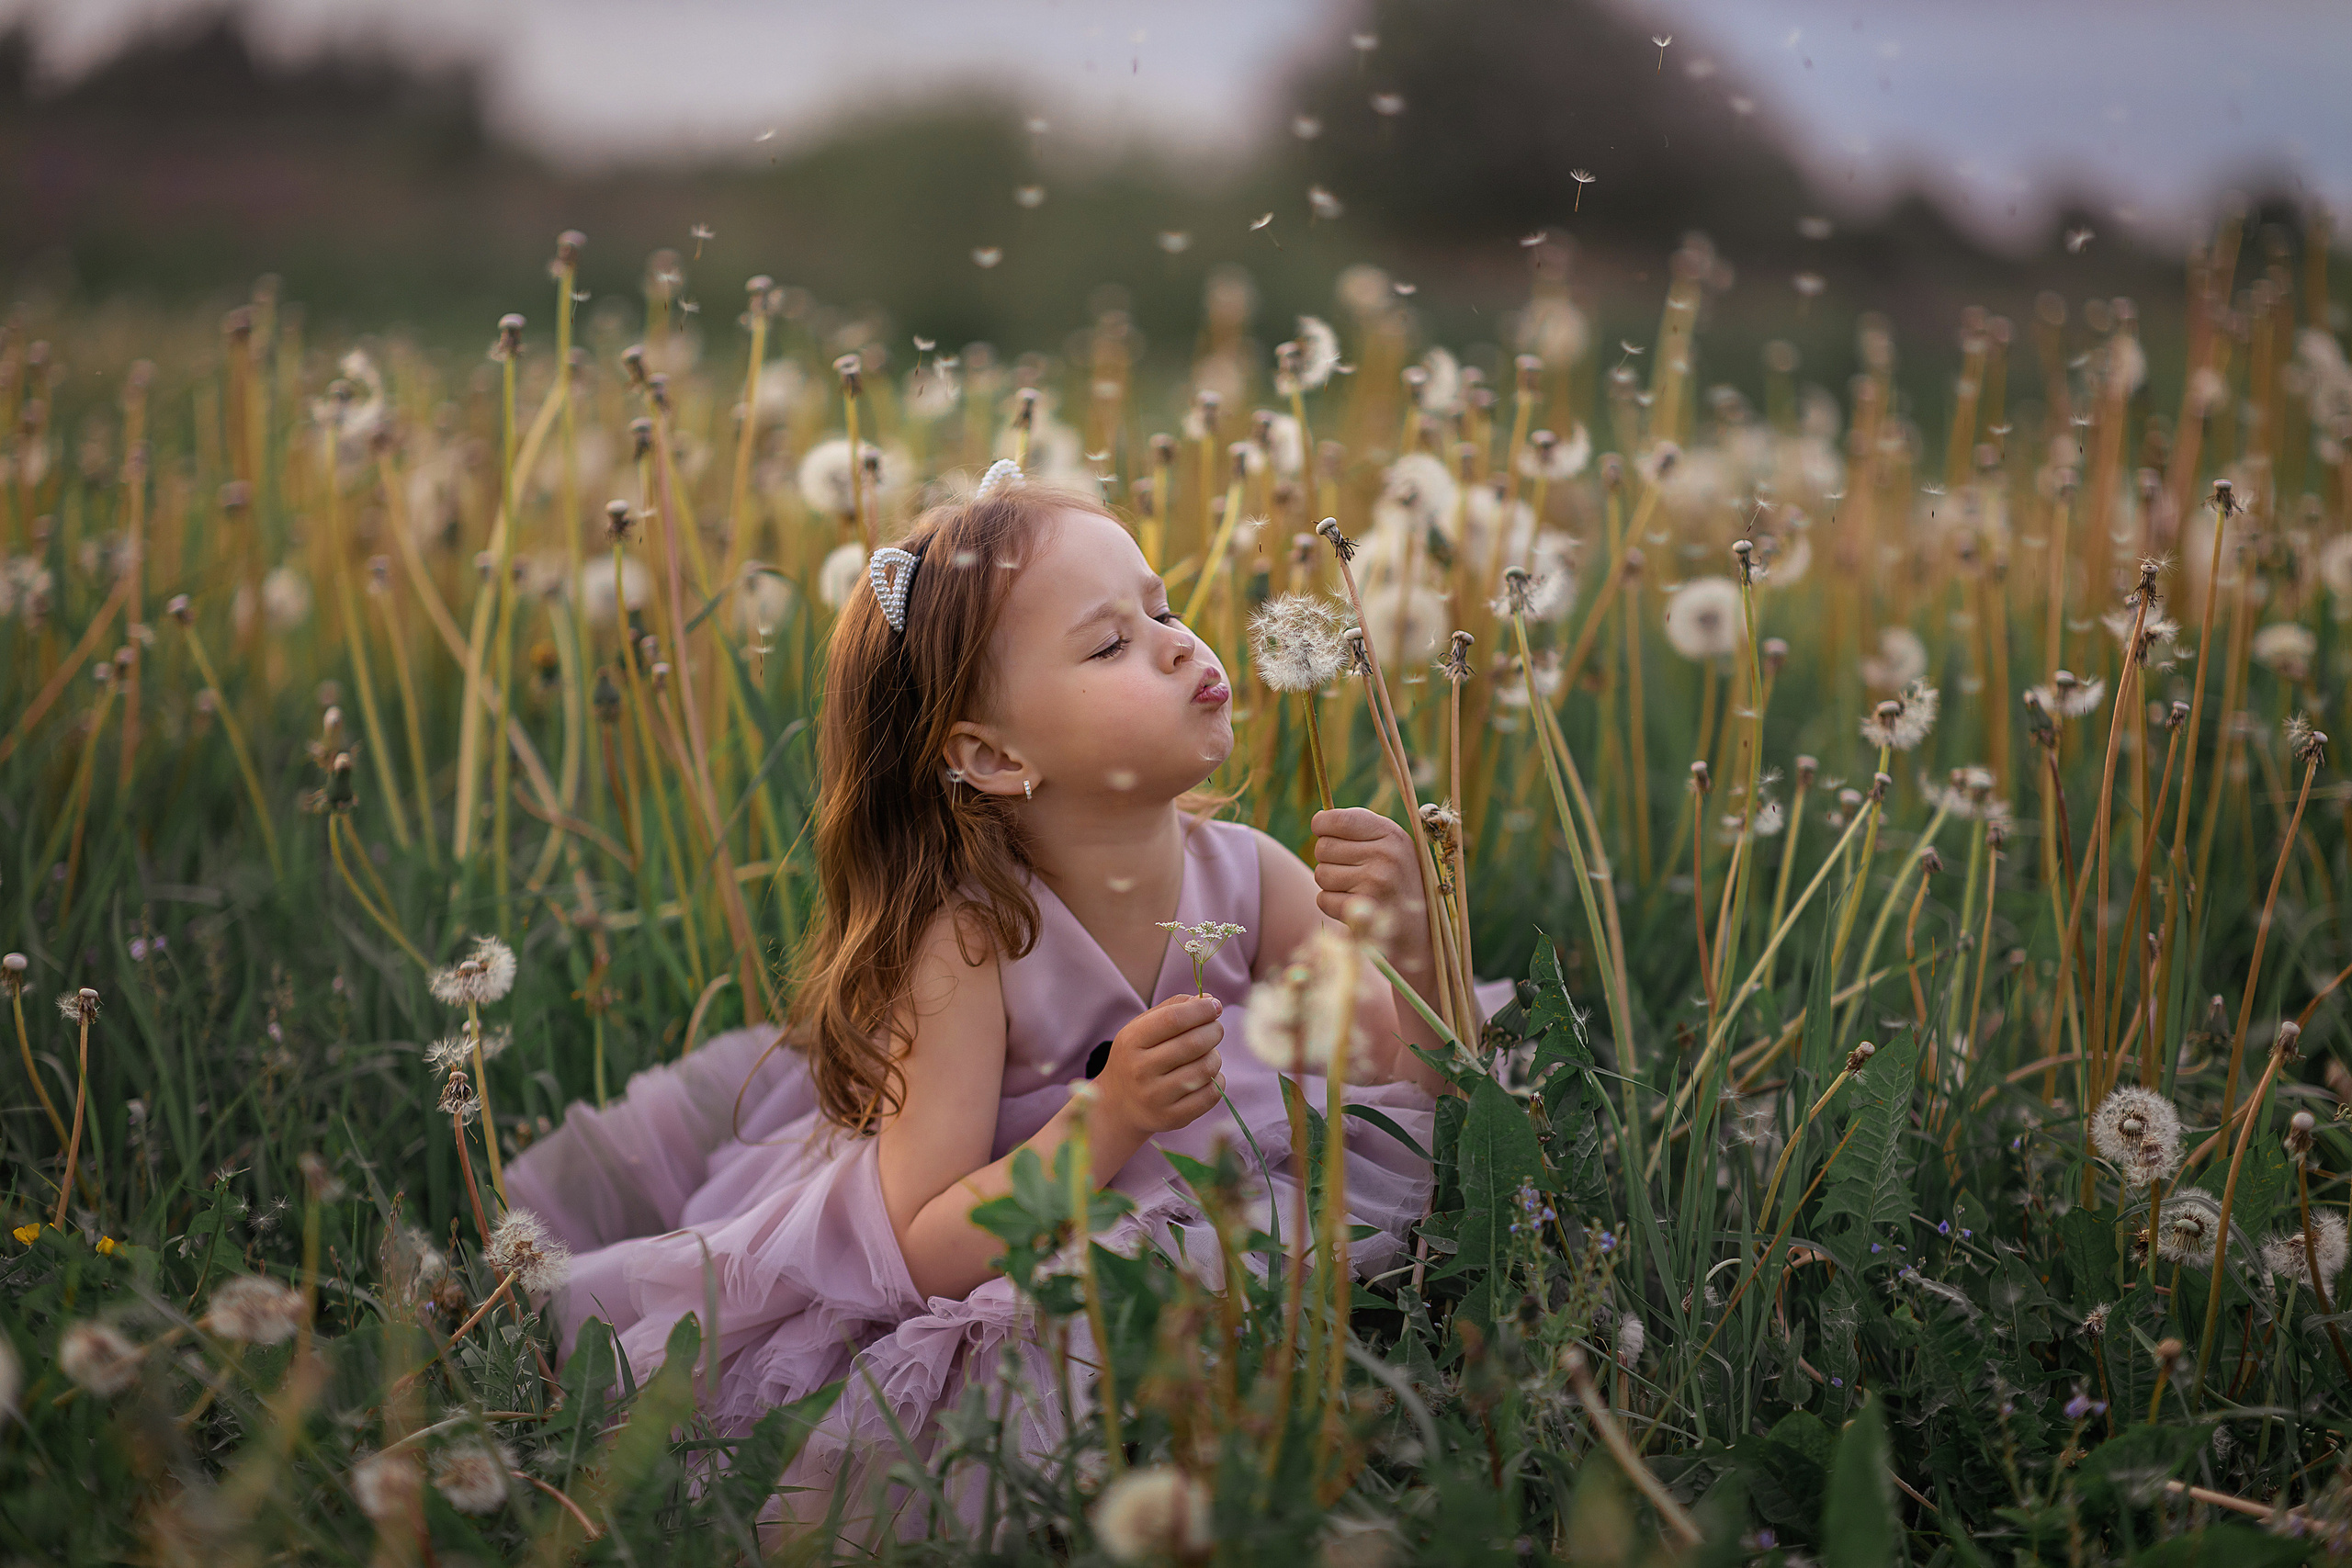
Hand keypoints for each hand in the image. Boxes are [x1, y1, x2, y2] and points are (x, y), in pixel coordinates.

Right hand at [1093, 994, 1226, 1136]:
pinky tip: (1208, 1076)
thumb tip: (1208, 1000)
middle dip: (1214, 1031)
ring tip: (1208, 1054)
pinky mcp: (1171, 1117)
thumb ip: (1173, 1008)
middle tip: (1216, 1029)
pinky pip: (1211, 1095)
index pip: (1173, 1019)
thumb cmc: (1136, 1058)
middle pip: (1193, 1043)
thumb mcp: (1141, 1028)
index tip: (1214, 1006)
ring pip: (1205, 1069)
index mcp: (1131, 1041)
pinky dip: (1218, 1080)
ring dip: (1215, 1056)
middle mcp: (1140, 1070)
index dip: (1200, 1010)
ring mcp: (1155, 1097)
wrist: (1118, 1105)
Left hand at [1310, 807, 1434, 976]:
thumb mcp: (1391, 847)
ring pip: (1320, 874)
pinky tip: (1353, 905)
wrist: (1420, 930)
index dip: (1322, 825)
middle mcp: (1386, 855)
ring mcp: (1376, 883)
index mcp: (1391, 834)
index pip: (1337, 819)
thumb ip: (1360, 829)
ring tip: (1355, 887)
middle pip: (1323, 848)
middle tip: (1348, 868)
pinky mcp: (1364, 910)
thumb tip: (1318, 821)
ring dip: (1330, 883)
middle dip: (1328, 859)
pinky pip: (1323, 899)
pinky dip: (1331, 904)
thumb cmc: (1397, 881)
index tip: (1323, 832)